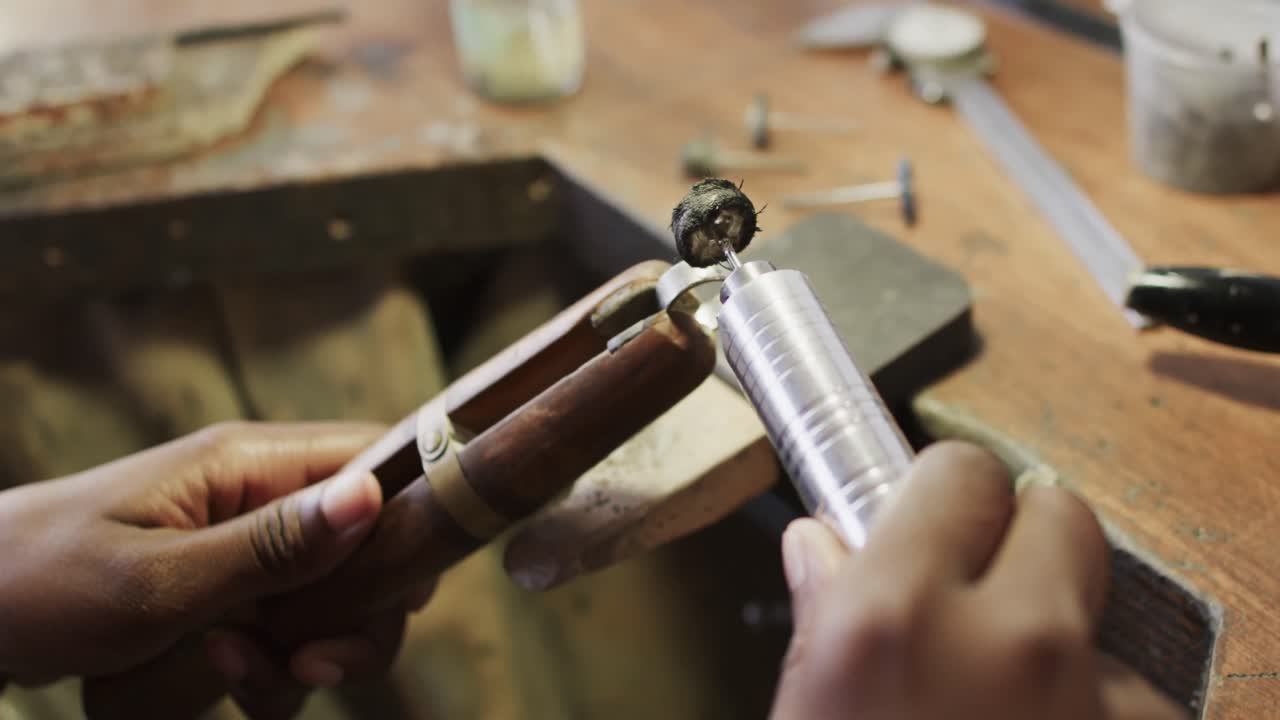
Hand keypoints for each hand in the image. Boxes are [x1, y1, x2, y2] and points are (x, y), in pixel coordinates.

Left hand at [0, 422, 427, 715]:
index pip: (375, 459)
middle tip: (315, 665)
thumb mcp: (154, 579)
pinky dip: (272, 673)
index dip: (411, 518)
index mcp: (247, 464)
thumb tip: (372, 501)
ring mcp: (247, 549)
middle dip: (360, 616)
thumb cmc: (39, 582)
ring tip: (237, 676)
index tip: (403, 592)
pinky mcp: (231, 595)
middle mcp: (260, 498)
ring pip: (335, 603)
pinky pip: (288, 636)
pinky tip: (221, 681)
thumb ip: (269, 547)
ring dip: (310, 655)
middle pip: (370, 546)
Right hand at [770, 441, 1187, 719]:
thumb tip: (821, 549)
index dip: (943, 495)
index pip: (957, 469)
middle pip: (1056, 511)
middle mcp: (1006, 641)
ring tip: (1002, 698)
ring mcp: (1087, 695)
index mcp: (893, 618)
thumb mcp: (808, 708)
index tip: (934, 512)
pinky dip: (1090, 706)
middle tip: (976, 591)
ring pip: (1093, 608)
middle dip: (1018, 537)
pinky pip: (1128, 689)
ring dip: (1056, 636)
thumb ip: (823, 619)